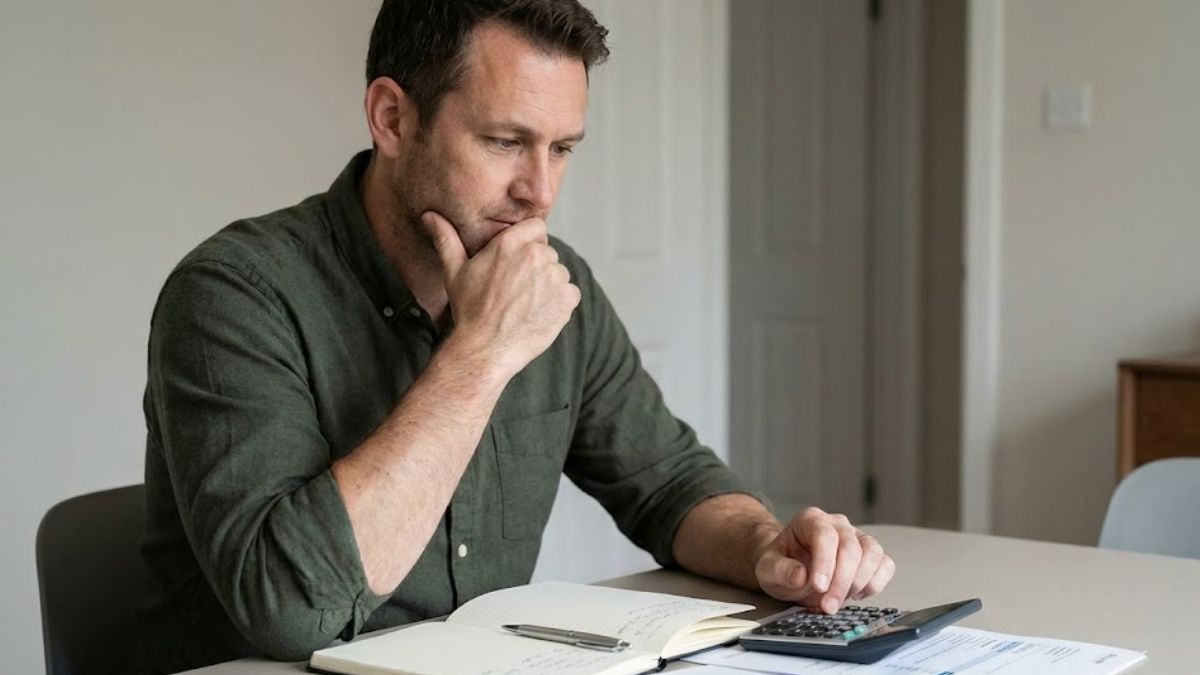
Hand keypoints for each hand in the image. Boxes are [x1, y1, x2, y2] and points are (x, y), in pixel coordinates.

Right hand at [422, 211, 580, 377]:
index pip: (536, 227)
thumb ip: (447, 239)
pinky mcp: (567, 298)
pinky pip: (570, 293)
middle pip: (547, 252)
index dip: (528, 243)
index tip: (517, 262)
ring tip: (525, 305)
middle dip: (536, 267)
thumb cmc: (468, 311)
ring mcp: (553, 276)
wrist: (485, 349)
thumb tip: (429, 215)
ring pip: (559, 273)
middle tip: (516, 291)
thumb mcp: (454, 271)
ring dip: (548, 286)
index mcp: (510, 243)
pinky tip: (538, 314)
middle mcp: (535, 255)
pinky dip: (560, 304)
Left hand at [753, 507, 894, 613]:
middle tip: (828, 605)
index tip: (819, 586)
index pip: (824, 535)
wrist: (791, 569)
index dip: (824, 562)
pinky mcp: (871, 555)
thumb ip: (780, 570)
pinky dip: (875, 583)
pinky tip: (855, 595)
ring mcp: (857, 537)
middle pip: (850, 547)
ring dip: (859, 583)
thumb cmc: (781, 564)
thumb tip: (801, 575)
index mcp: (810, 520)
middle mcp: (837, 524)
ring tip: (839, 601)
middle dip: (841, 581)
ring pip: (872, 553)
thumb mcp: (767, 569)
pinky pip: (885, 565)